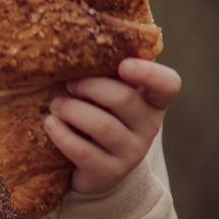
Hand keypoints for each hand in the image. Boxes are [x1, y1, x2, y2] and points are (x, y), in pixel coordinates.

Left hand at [43, 57, 182, 198]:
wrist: (97, 171)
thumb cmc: (102, 119)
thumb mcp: (109, 97)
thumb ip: (106, 75)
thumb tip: (74, 45)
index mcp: (153, 102)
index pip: (168, 85)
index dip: (149, 73)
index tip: (123, 65)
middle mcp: (149, 127)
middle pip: (123, 99)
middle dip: (90, 87)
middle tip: (69, 85)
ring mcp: (131, 153)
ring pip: (102, 125)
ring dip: (72, 110)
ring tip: (56, 105)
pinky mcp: (109, 173)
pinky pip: (83, 151)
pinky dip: (62, 134)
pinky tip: (50, 123)